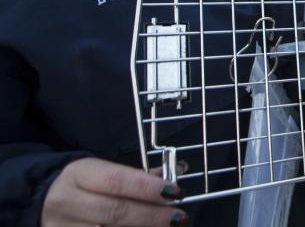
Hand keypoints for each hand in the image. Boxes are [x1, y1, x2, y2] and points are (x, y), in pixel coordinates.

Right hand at [42, 158, 188, 226]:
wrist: (41, 203)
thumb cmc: (84, 185)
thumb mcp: (103, 172)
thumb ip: (138, 176)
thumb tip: (177, 174)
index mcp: (79, 174)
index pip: (116, 181)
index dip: (147, 188)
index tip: (175, 192)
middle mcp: (67, 202)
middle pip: (114, 212)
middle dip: (151, 216)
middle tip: (178, 217)